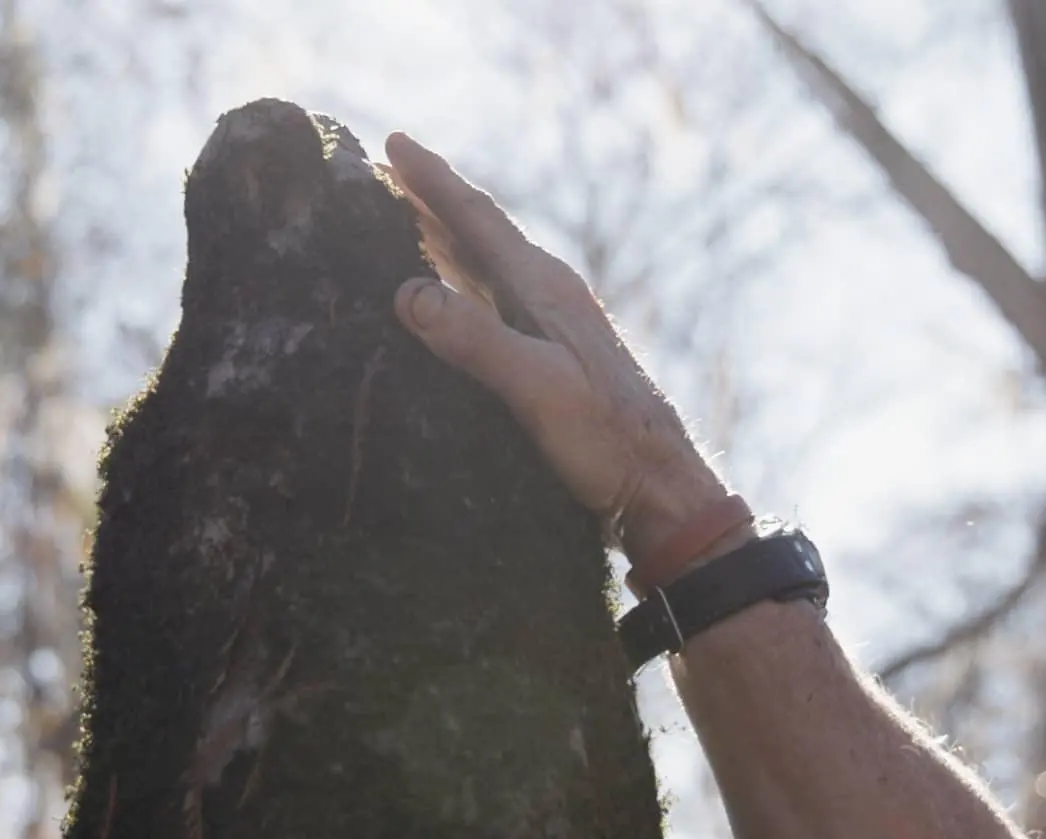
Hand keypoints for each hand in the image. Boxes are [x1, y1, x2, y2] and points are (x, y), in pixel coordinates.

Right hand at [384, 131, 735, 566]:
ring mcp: (557, 326)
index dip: (434, 181)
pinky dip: (464, 284)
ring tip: (407, 222)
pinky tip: (452, 298)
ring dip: (447, 241)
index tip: (394, 143)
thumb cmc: (605, 442)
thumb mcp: (537, 389)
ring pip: (489, 266)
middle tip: (386, 172)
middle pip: (482, 234)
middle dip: (433, 201)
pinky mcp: (556, 358)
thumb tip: (408, 291)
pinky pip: (497, 300)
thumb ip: (476, 340)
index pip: (480, 220)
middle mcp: (552, 296)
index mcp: (546, 290)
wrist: (659, 488)